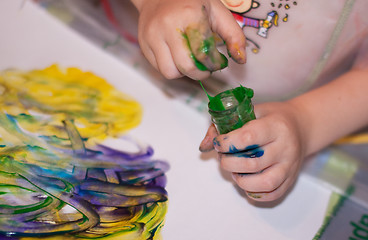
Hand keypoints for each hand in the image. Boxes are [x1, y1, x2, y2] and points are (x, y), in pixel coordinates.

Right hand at [131, 0, 245, 79]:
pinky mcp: (144, 44)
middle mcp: (168, 27)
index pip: (204, 54)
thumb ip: (233, 34)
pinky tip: (178, 56)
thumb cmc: (191, 2)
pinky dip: (172, 68)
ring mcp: (152, 36)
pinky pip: (159, 68)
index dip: (214, 64)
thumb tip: (241, 60)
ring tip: (190, 61)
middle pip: (186, 67)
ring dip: (184, 73)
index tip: (218, 62)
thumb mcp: (217, 11)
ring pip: (170, 72)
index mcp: (189, 15)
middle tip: (206, 68)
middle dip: (200, 74)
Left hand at [199, 102, 306, 201]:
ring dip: (241, 181)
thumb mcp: (250, 111)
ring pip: (263, 183)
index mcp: (275, 126)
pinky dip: (255, 193)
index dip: (227, 143)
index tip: (218, 143)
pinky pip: (272, 194)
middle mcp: (285, 147)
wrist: (302, 126)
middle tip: (224, 157)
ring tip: (235, 171)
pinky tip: (246, 182)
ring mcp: (289, 166)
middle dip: (228, 163)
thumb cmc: (271, 118)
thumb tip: (204, 146)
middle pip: (252, 164)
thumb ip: (224, 125)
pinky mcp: (291, 179)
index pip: (247, 138)